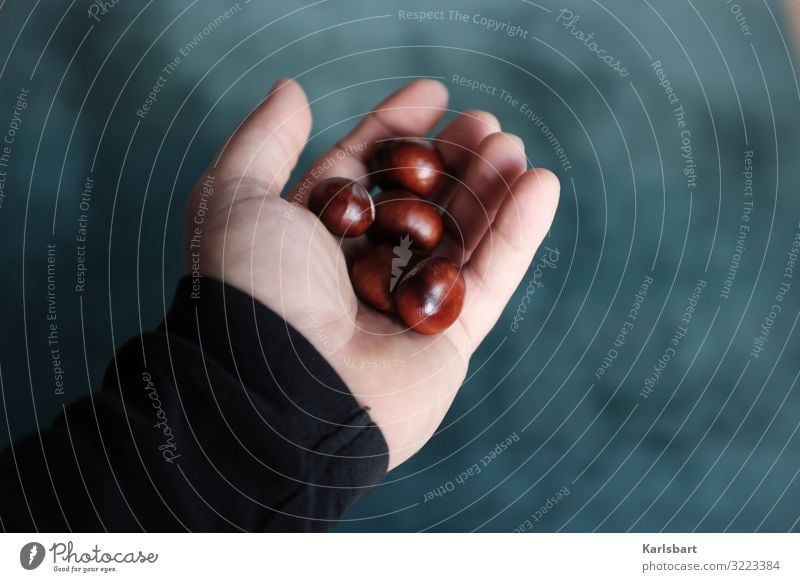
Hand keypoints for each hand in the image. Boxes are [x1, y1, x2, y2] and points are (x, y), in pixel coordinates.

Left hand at [186, 78, 558, 469]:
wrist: (277, 390)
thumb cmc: (252, 290)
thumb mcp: (234, 197)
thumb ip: (263, 140)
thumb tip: (291, 89)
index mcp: (309, 239)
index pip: (361, 172)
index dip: (395, 130)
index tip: (432, 93)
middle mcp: (357, 273)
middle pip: (418, 202)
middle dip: (451, 159)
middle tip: (484, 123)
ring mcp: (405, 309)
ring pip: (460, 238)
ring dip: (489, 189)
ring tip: (510, 147)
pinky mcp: (447, 343)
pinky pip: (491, 280)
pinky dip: (518, 234)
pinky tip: (539, 186)